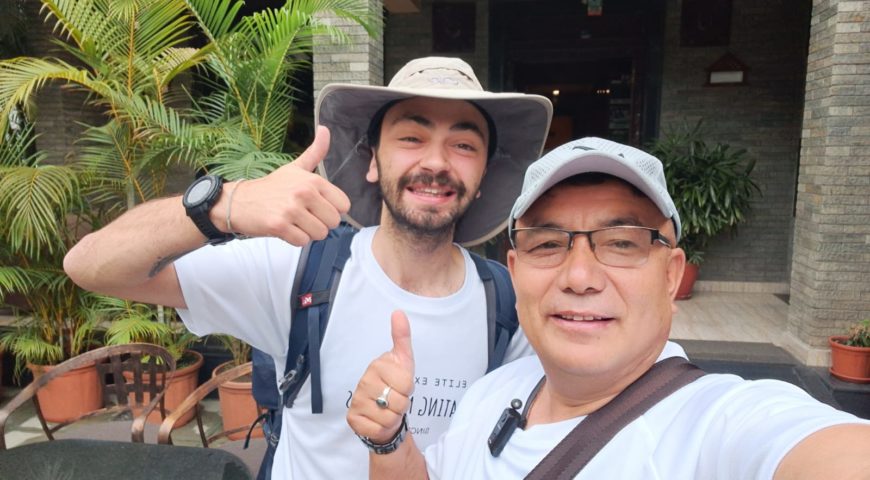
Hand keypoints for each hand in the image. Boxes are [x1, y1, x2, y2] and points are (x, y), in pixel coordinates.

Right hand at [218, 125, 350, 245]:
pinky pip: (303, 242)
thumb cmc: (272, 187)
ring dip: (308, 232)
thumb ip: (315, 152)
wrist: (239, 201)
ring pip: (320, 234)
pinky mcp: (279, 226)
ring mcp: (291, 209)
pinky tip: (285, 229)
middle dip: (320, 223)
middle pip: (333, 222)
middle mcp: (304, 193)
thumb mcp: (295, 167)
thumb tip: (326, 129)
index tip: (316, 206)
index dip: (331, 209)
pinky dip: (295, 239)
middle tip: (303, 216)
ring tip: (294, 221)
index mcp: (313, 180)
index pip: (344, 205)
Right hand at [347, 311, 415, 443]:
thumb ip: (402, 337)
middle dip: (402, 404)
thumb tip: (398, 312)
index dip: (409, 389)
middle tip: (394, 399)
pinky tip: (377, 420)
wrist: (383, 411)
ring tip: (387, 410)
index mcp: (377, 365)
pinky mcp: (352, 418)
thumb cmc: (395, 385)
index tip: (401, 385)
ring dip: (393, 418)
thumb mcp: (403, 361)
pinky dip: (381, 428)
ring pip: (389, 417)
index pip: (407, 383)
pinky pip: (377, 429)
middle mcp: (364, 381)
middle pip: (399, 401)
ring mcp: (357, 400)